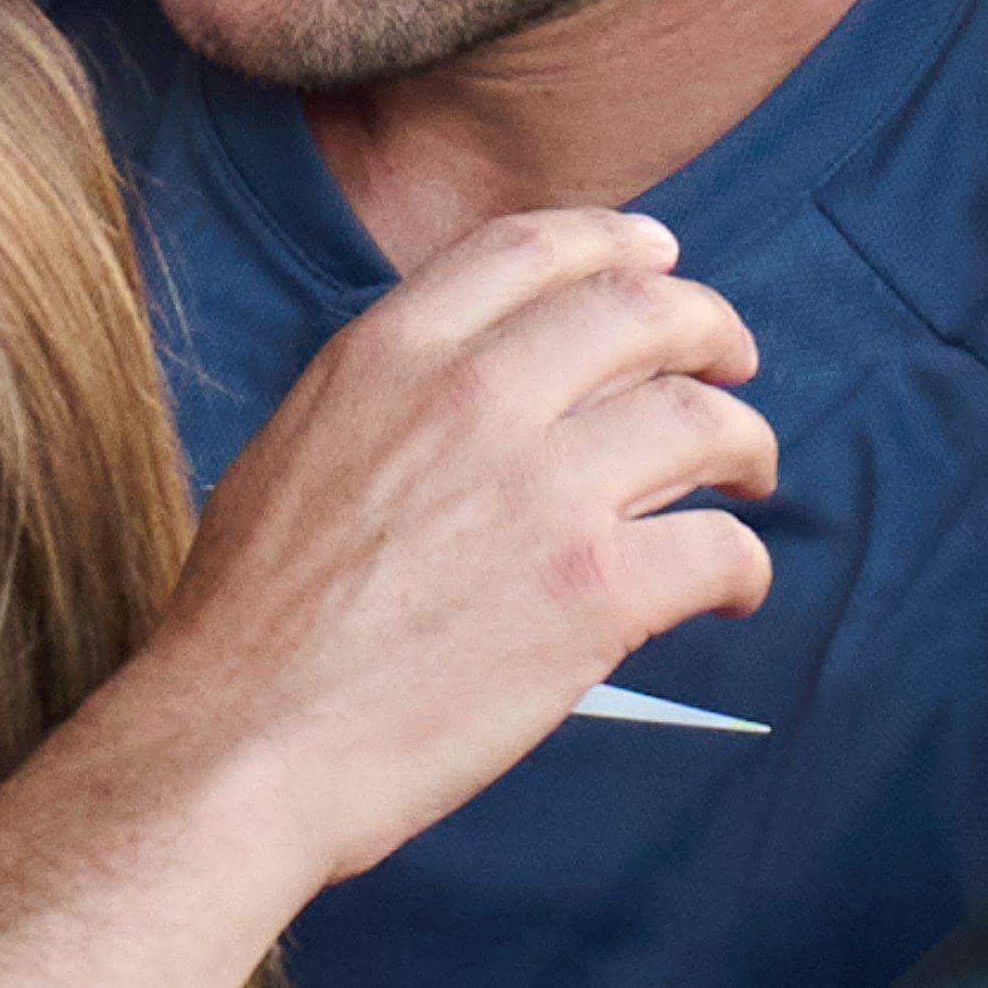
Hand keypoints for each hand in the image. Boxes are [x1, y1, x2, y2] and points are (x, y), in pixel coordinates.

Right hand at [109, 209, 770, 886]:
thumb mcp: (296, 447)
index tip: (660, 263)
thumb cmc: (248, 624)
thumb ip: (390, 396)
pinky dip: (744, 569)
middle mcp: (474, 396)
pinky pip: (721, 551)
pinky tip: (732, 592)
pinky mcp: (594, 593)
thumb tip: (472, 388)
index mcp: (392, 353)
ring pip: (705, 423)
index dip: (618, 244)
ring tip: (748, 479)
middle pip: (645, 312)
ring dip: (746, 446)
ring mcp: (542, 491)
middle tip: (734, 367)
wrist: (239, 742)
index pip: (535, 246)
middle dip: (712, 330)